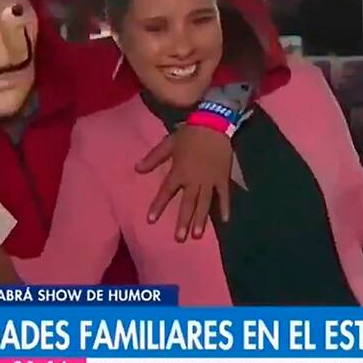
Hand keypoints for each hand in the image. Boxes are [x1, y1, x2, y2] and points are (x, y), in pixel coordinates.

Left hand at [136, 124, 232, 241]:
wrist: (213, 124)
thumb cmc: (189, 134)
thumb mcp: (168, 143)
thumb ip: (153, 158)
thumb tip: (136, 169)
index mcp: (179, 172)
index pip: (166, 192)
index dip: (158, 206)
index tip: (151, 220)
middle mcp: (194, 180)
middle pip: (187, 204)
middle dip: (183, 222)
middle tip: (179, 239)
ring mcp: (210, 180)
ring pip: (205, 203)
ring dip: (201, 219)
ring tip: (198, 235)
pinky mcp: (223, 177)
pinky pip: (224, 195)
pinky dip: (225, 207)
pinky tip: (225, 220)